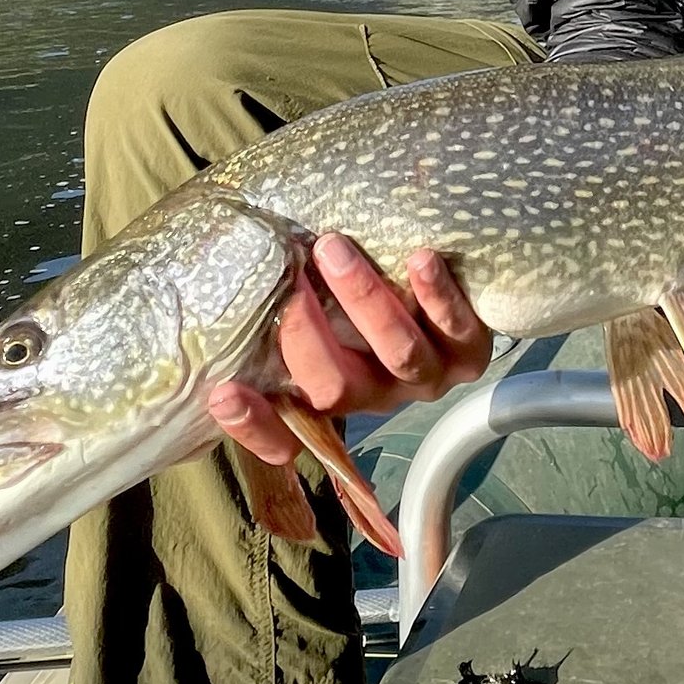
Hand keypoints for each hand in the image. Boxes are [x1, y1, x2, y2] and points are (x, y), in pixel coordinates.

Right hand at [208, 237, 491, 463]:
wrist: (444, 274)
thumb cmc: (350, 285)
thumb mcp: (307, 298)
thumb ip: (270, 300)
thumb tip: (213, 269)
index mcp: (327, 393)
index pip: (282, 434)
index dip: (253, 425)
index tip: (224, 394)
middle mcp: (375, 393)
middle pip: (336, 387)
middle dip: (307, 334)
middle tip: (289, 280)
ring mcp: (425, 376)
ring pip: (398, 355)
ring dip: (365, 301)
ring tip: (335, 249)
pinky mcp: (471, 351)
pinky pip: (458, 330)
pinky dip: (438, 295)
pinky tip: (420, 258)